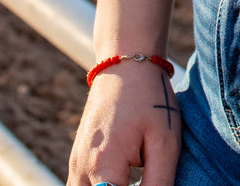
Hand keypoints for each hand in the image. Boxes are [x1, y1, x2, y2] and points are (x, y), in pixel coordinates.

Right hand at [66, 61, 180, 185]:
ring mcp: (75, 164)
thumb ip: (158, 182)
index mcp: (103, 166)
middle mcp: (81, 169)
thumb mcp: (164, 141)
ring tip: (132, 177)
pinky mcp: (77, 159)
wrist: (126, 64)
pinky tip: (121, 180)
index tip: (149, 185)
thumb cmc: (150, 99)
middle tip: (142, 177)